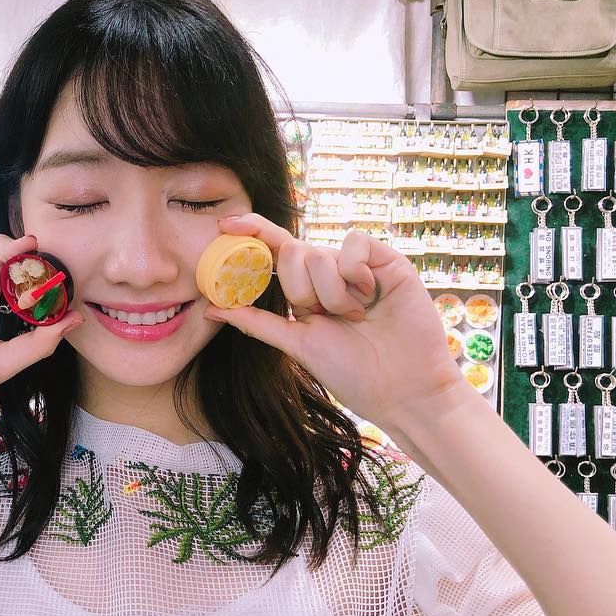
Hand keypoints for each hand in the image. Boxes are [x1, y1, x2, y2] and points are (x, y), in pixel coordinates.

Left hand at [203, 214, 469, 434]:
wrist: (403, 389)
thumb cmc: (354, 373)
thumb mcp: (298, 345)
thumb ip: (258, 323)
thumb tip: (212, 308)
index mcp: (306, 292)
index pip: (274, 253)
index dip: (251, 233)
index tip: (224, 225)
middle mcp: (330, 274)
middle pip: (291, 252)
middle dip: (300, 289)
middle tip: (326, 316)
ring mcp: (358, 266)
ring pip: (320, 253)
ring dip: (332, 294)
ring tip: (356, 316)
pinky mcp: (386, 260)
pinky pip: (354, 243)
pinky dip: (355, 272)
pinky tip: (372, 296)